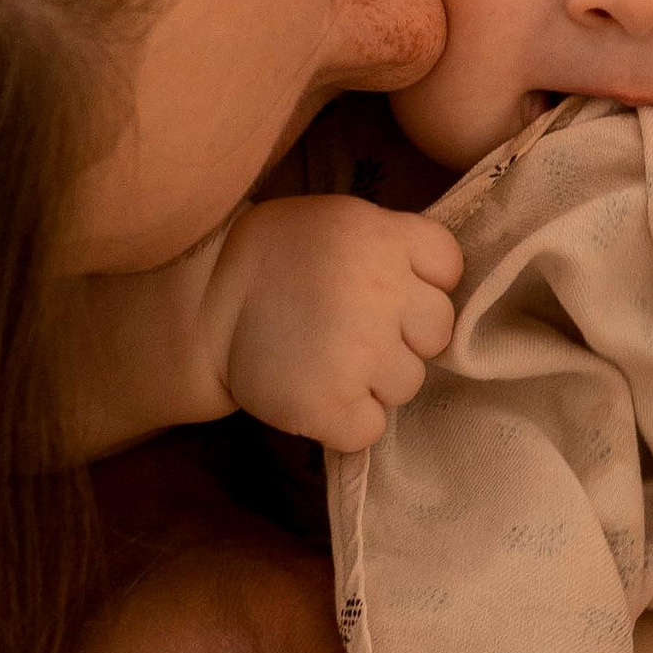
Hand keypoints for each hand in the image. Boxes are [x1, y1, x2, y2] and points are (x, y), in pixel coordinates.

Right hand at [212, 195, 461, 450]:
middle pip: (436, 332)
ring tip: (327, 361)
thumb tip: (438, 291)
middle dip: (404, 337)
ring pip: (408, 384)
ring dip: (375, 382)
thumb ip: (392, 247)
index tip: (388, 289)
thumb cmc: (277, 259)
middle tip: (354, 331)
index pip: (449, 268)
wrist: (203, 301)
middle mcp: (381, 291)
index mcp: (384, 236)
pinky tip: (316, 394)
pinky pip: (370, 429)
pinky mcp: (331, 403)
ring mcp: (359, 350)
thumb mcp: (340, 223)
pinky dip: (346, 422)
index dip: (425, 284)